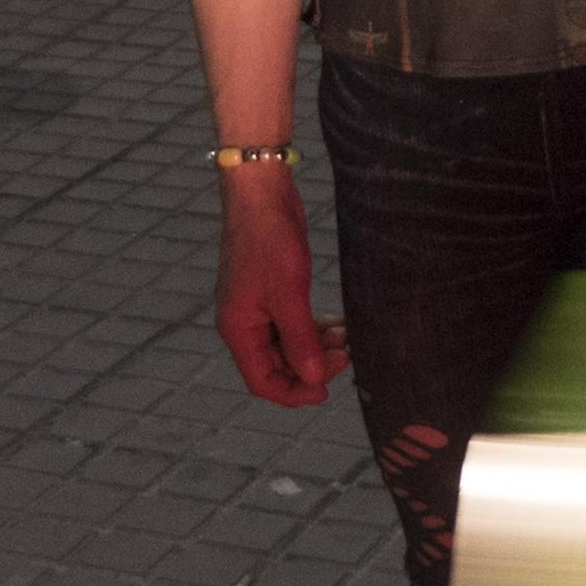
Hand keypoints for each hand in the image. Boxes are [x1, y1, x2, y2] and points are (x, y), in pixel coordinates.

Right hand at [211, 164, 349, 406]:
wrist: (261, 192)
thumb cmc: (268, 239)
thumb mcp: (289, 294)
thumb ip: (301, 340)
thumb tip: (314, 379)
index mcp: (238, 330)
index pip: (262, 382)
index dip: (294, 393)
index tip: (327, 391)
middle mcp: (244, 324)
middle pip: (277, 366)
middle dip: (311, 367)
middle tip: (347, 356)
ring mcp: (258, 308)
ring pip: (288, 345)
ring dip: (317, 348)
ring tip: (347, 339)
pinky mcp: (273, 291)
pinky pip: (293, 324)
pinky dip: (314, 330)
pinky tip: (338, 325)